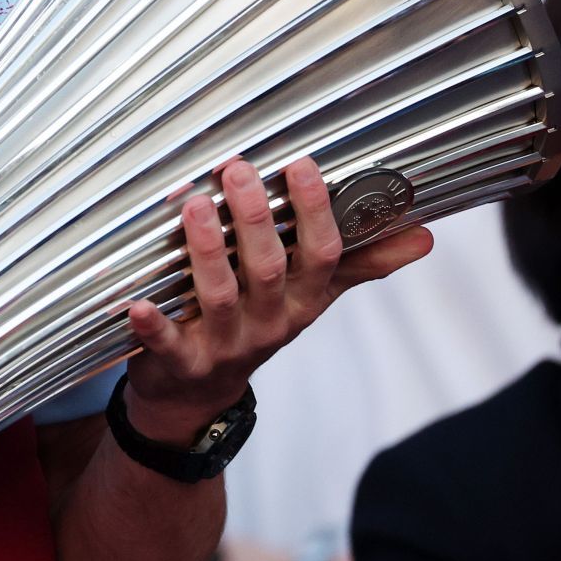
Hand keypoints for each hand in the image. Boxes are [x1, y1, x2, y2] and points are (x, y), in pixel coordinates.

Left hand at [123, 157, 431, 443]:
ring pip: (219, 296)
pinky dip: (153, 325)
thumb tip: (424, 236)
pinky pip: (167, 344)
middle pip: (268, 269)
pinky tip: (137, 303)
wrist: (197, 396)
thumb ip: (360, 263)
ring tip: (194, 206)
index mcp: (303, 302)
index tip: (302, 164)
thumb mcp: (312, 298)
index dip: (315, 212)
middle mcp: (269, 324)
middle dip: (255, 220)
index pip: (321, 255)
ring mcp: (224, 346)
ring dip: (206, 252)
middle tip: (238, 170)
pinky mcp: (180, 364)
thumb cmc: (257, 324)